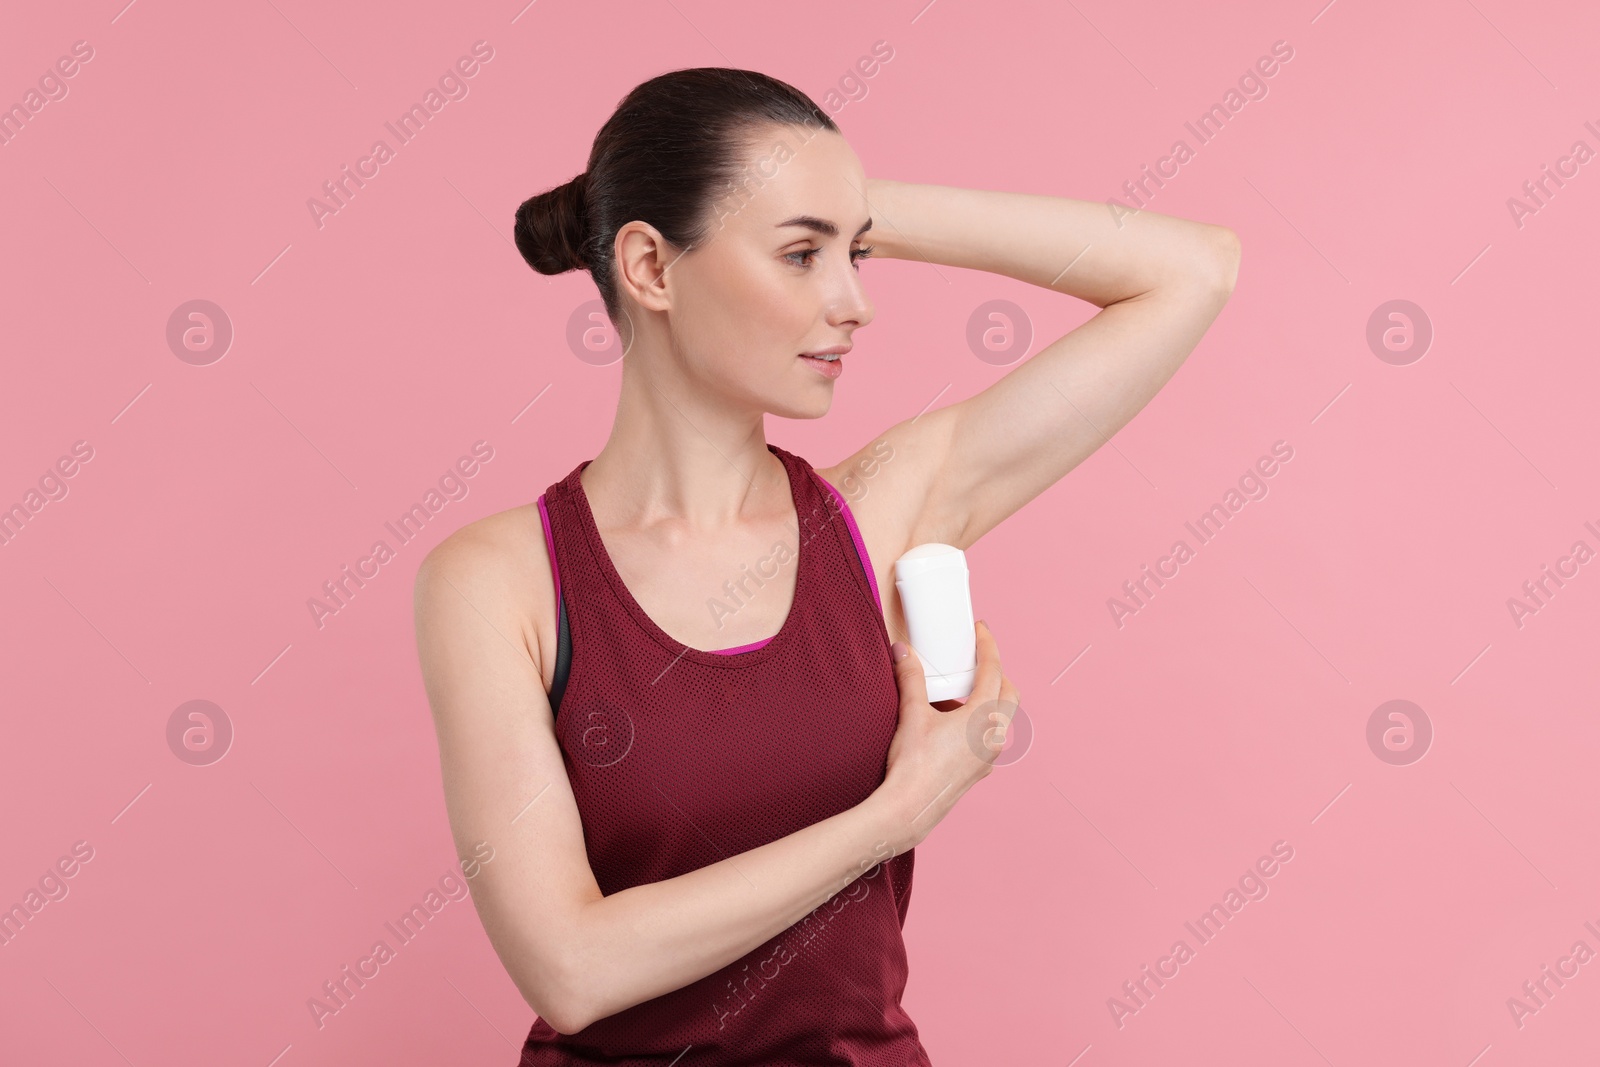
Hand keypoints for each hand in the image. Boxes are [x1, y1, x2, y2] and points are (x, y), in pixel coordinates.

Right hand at [875, 620, 1020, 851]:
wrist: (909, 809)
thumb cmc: (913, 764)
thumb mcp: (911, 713)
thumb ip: (910, 678)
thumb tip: (903, 651)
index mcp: (983, 717)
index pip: (994, 670)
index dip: (988, 645)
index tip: (981, 630)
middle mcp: (993, 736)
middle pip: (1009, 694)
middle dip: (997, 673)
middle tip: (976, 662)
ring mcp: (989, 757)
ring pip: (1000, 719)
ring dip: (986, 700)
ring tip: (958, 694)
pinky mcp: (978, 771)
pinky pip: (987, 739)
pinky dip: (977, 724)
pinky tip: (951, 726)